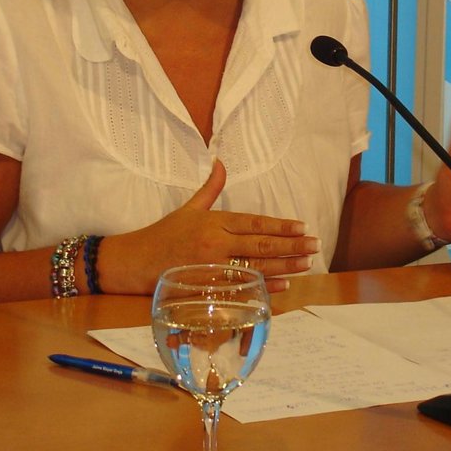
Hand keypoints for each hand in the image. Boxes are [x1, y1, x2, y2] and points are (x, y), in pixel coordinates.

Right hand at [96, 160, 319, 293]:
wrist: (134, 261)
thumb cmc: (163, 234)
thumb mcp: (188, 208)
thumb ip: (210, 188)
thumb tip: (221, 163)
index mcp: (214, 222)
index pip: (255, 222)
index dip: (281, 225)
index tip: (302, 227)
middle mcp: (216, 243)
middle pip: (261, 244)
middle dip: (292, 246)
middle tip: (315, 245)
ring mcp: (212, 267)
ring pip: (256, 267)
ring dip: (285, 266)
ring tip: (307, 264)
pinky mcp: (208, 287)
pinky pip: (242, 287)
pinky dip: (264, 287)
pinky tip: (284, 285)